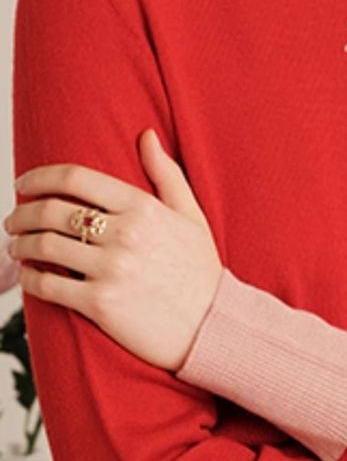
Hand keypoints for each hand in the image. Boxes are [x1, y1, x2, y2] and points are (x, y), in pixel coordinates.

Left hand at [2, 129, 223, 371]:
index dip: (40, 176)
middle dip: (22, 212)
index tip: (25, 181)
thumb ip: (166, 173)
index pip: (76, 179)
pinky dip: (29, 278)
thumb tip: (146, 135)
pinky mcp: (100, 304)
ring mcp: (111, 269)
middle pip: (52, 211)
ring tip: (16, 245)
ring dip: (20, 244)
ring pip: (44, 246)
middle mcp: (125, 234)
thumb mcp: (191, 215)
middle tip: (14, 218)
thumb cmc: (200, 270)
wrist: (212, 325)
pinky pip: (48, 286)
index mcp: (143, 207)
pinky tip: (28, 275)